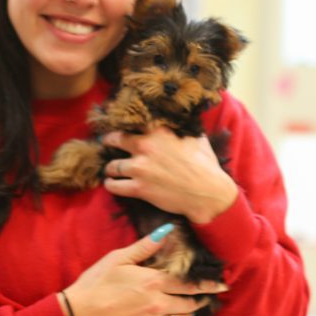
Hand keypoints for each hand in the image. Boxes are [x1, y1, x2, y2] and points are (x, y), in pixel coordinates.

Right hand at [61, 228, 224, 315]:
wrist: (77, 313)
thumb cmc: (96, 282)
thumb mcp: (118, 258)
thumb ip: (145, 247)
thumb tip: (167, 230)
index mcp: (153, 281)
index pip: (189, 283)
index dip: (208, 284)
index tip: (223, 285)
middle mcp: (158, 304)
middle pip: (190, 304)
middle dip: (201, 300)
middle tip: (208, 297)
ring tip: (190, 311)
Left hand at [102, 127, 237, 223]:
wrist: (207, 193)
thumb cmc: (205, 165)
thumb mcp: (196, 138)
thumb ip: (181, 129)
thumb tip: (180, 122)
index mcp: (158, 132)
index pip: (133, 122)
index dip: (125, 124)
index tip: (122, 127)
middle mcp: (145, 146)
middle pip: (115, 140)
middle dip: (109, 141)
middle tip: (108, 143)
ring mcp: (139, 168)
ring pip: (112, 166)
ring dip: (110, 168)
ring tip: (110, 169)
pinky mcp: (138, 188)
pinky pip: (115, 186)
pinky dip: (110, 185)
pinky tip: (110, 183)